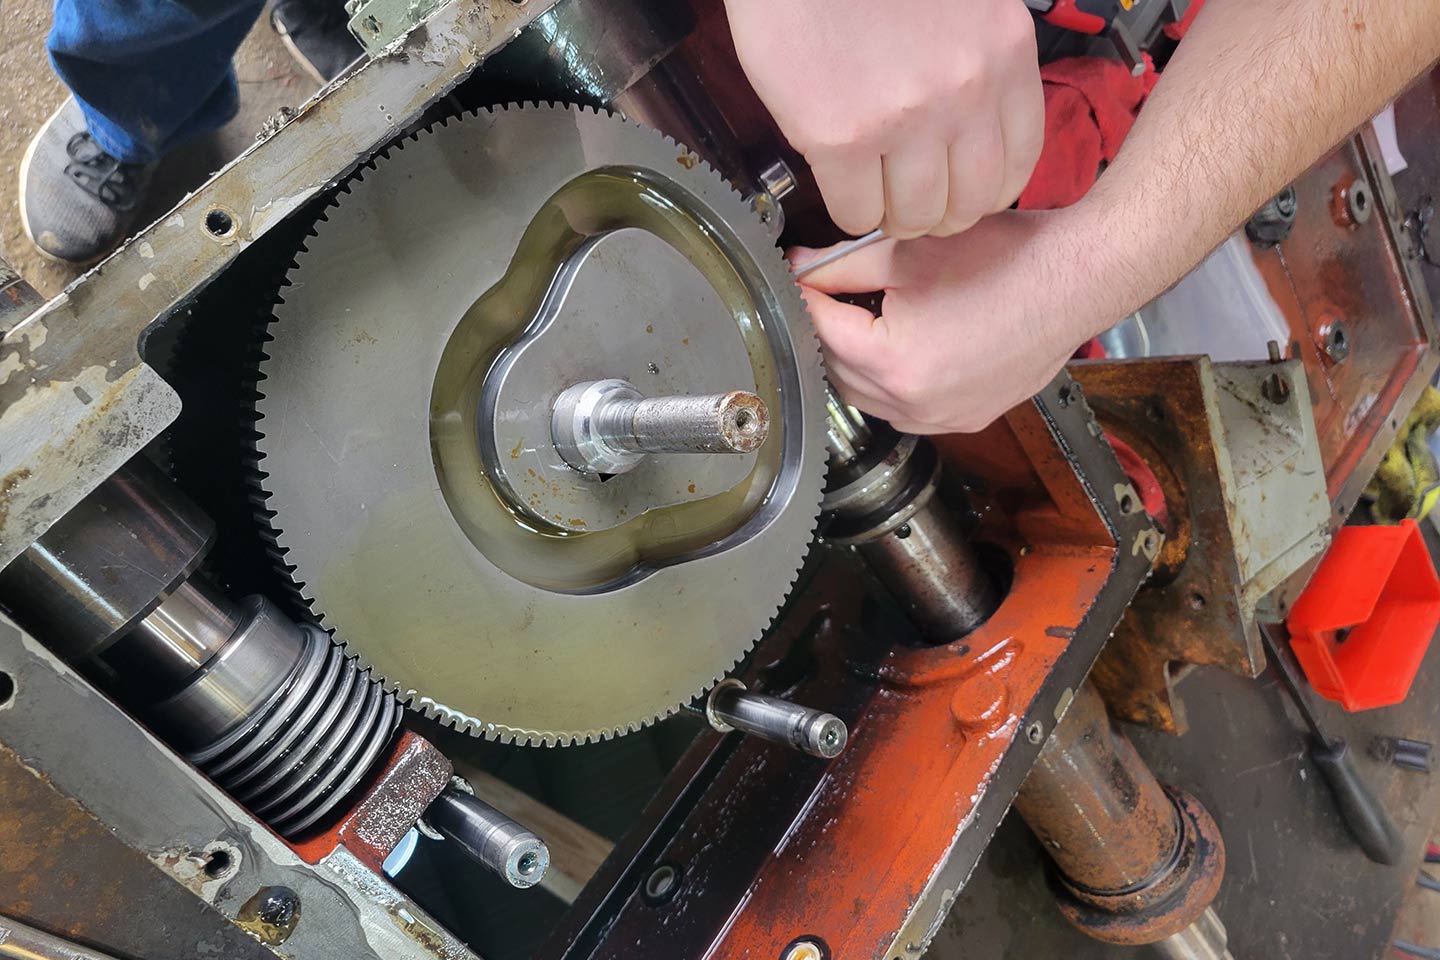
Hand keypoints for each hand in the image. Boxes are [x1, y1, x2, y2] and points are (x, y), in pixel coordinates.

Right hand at [724, 0, 1043, 238]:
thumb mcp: (964, 2)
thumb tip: (966, 130)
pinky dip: (851, 213)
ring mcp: (903, 117)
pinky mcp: (841, 137)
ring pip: (916, 215)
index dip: (984, 189)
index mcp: (1004, 51)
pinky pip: (857, 211)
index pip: (1018, 161)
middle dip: (941, 213)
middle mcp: (965, 90)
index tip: (958, 189)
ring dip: (895, 218)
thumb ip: (975, 60)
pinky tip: (842, 189)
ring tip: (877, 200)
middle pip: (970, 201)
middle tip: (914, 204)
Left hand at [794, 212, 1118, 433]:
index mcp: (894, 364)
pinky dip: (892, 382)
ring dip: (857, 360)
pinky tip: (901, 346)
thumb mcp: (906, 251)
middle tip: (827, 290)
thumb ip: (839, 263)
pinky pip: (907, 409)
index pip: (821, 330)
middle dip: (828, 328)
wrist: (1075, 279)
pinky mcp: (967, 418)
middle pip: (838, 369)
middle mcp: (916, 405)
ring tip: (865, 315)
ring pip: (868, 396)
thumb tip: (800, 267)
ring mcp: (943, 418)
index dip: (805, 297)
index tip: (797, 276)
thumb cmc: (1006, 260)